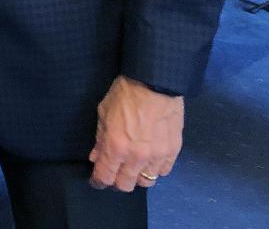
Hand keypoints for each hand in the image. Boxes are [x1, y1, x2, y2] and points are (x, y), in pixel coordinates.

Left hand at [88, 75, 183, 191]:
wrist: (155, 82)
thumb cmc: (125, 93)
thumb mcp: (104, 112)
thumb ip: (100, 139)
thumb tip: (95, 157)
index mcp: (116, 147)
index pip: (105, 177)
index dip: (98, 181)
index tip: (97, 180)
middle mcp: (136, 157)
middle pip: (125, 185)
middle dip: (117, 181)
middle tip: (115, 171)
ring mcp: (157, 156)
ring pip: (146, 182)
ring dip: (137, 176)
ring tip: (134, 166)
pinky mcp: (173, 151)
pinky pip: (163, 171)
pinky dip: (155, 169)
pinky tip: (150, 159)